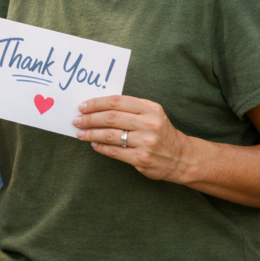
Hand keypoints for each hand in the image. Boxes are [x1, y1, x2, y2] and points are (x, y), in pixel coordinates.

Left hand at [73, 95, 192, 182]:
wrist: (182, 157)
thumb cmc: (161, 132)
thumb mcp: (152, 114)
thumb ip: (130, 108)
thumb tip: (98, 107)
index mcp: (150, 108)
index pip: (117, 102)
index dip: (96, 103)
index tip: (83, 106)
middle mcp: (149, 123)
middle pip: (111, 118)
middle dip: (90, 119)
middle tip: (77, 120)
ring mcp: (146, 142)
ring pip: (110, 135)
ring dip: (91, 133)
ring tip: (80, 133)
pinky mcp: (141, 158)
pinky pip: (115, 151)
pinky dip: (101, 147)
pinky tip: (93, 144)